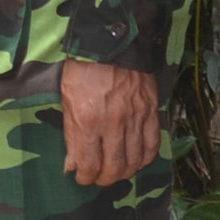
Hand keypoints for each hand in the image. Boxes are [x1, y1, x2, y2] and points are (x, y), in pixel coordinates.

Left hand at [59, 61, 161, 187]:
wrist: (111, 40)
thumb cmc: (83, 68)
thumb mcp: (67, 99)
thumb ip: (71, 134)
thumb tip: (72, 164)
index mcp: (88, 121)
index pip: (89, 164)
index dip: (85, 177)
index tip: (82, 178)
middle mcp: (113, 124)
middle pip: (114, 167)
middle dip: (105, 179)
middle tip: (99, 179)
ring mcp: (135, 118)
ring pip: (134, 160)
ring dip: (125, 172)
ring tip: (117, 172)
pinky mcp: (150, 110)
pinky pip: (153, 143)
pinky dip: (146, 157)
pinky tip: (138, 161)